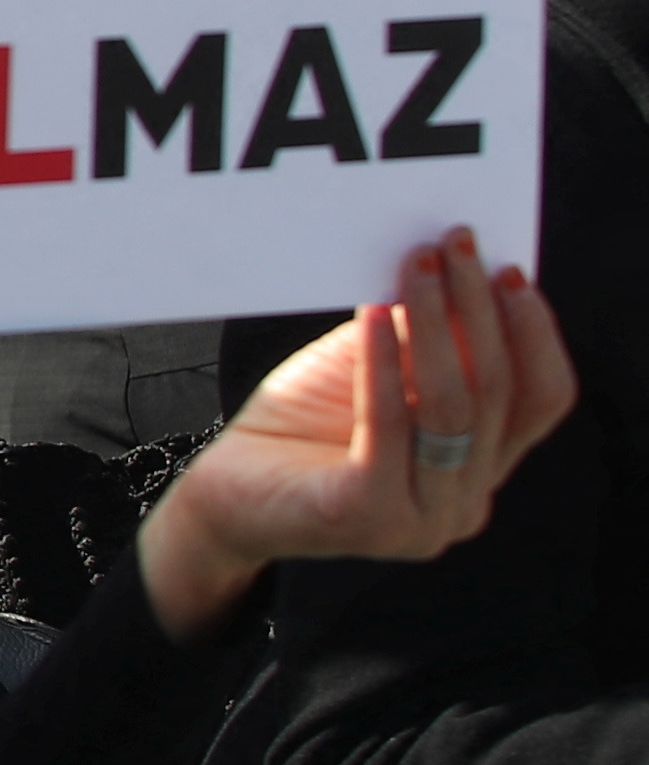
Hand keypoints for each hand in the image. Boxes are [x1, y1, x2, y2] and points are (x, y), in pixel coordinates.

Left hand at [139, 233, 579, 635]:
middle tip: (456, 245)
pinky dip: (381, 364)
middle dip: (479, 308)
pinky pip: (388, 427)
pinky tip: (369, 315)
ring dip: (437, 325)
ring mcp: (422, 519)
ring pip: (450, 409)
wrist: (223, 493)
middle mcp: (465, 502)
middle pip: (496, 393)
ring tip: (417, 265)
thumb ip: (422, 338)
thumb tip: (459, 264)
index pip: (541, 398)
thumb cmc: (299, 426)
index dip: (533, 331)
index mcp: (481, 467)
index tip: (508, 268)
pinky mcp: (366, 515)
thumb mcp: (373, 371)